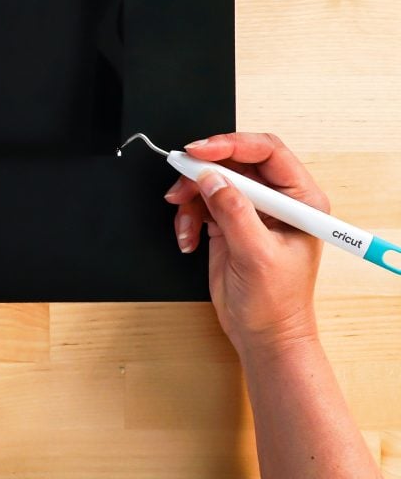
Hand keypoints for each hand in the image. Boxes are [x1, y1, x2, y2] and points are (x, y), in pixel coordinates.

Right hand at [164, 133, 325, 356]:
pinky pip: (200, 203)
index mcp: (300, 199)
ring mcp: (250, 211)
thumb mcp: (258, 255)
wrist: (264, 335)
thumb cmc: (277, 304)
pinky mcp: (228, 223)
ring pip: (212, 181)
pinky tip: (188, 239)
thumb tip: (212, 179)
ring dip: (190, 199)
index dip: (232, 145)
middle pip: (234, 162)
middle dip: (203, 172)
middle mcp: (276, 200)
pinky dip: (187, 217)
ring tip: (184, 223)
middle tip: (180, 182)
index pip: (267, 152)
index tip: (200, 152)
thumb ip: (234, 212)